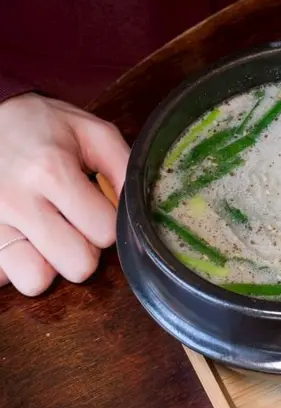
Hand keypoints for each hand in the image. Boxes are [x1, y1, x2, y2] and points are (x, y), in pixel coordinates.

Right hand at [0, 93, 128, 295]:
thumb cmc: (39, 126)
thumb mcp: (89, 131)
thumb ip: (122, 166)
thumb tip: (140, 206)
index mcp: (51, 171)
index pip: (105, 232)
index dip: (108, 222)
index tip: (95, 205)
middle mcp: (15, 202)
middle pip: (78, 264)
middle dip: (85, 248)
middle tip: (72, 223)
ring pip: (35, 281)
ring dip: (47, 264)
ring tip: (45, 236)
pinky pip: (1, 278)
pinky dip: (12, 266)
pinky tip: (18, 239)